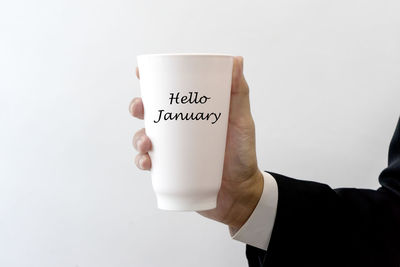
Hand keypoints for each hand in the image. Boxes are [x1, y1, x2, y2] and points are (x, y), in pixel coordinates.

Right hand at [129, 56, 263, 231]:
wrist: (241, 192)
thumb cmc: (242, 154)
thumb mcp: (242, 121)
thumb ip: (239, 93)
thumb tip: (236, 60)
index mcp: (192, 113)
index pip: (168, 93)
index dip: (150, 81)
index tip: (140, 73)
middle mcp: (179, 129)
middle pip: (150, 113)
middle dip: (138, 107)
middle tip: (139, 108)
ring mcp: (173, 150)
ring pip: (145, 138)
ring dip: (137, 137)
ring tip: (146, 143)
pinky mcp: (170, 170)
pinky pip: (149, 164)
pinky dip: (142, 161)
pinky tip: (147, 162)